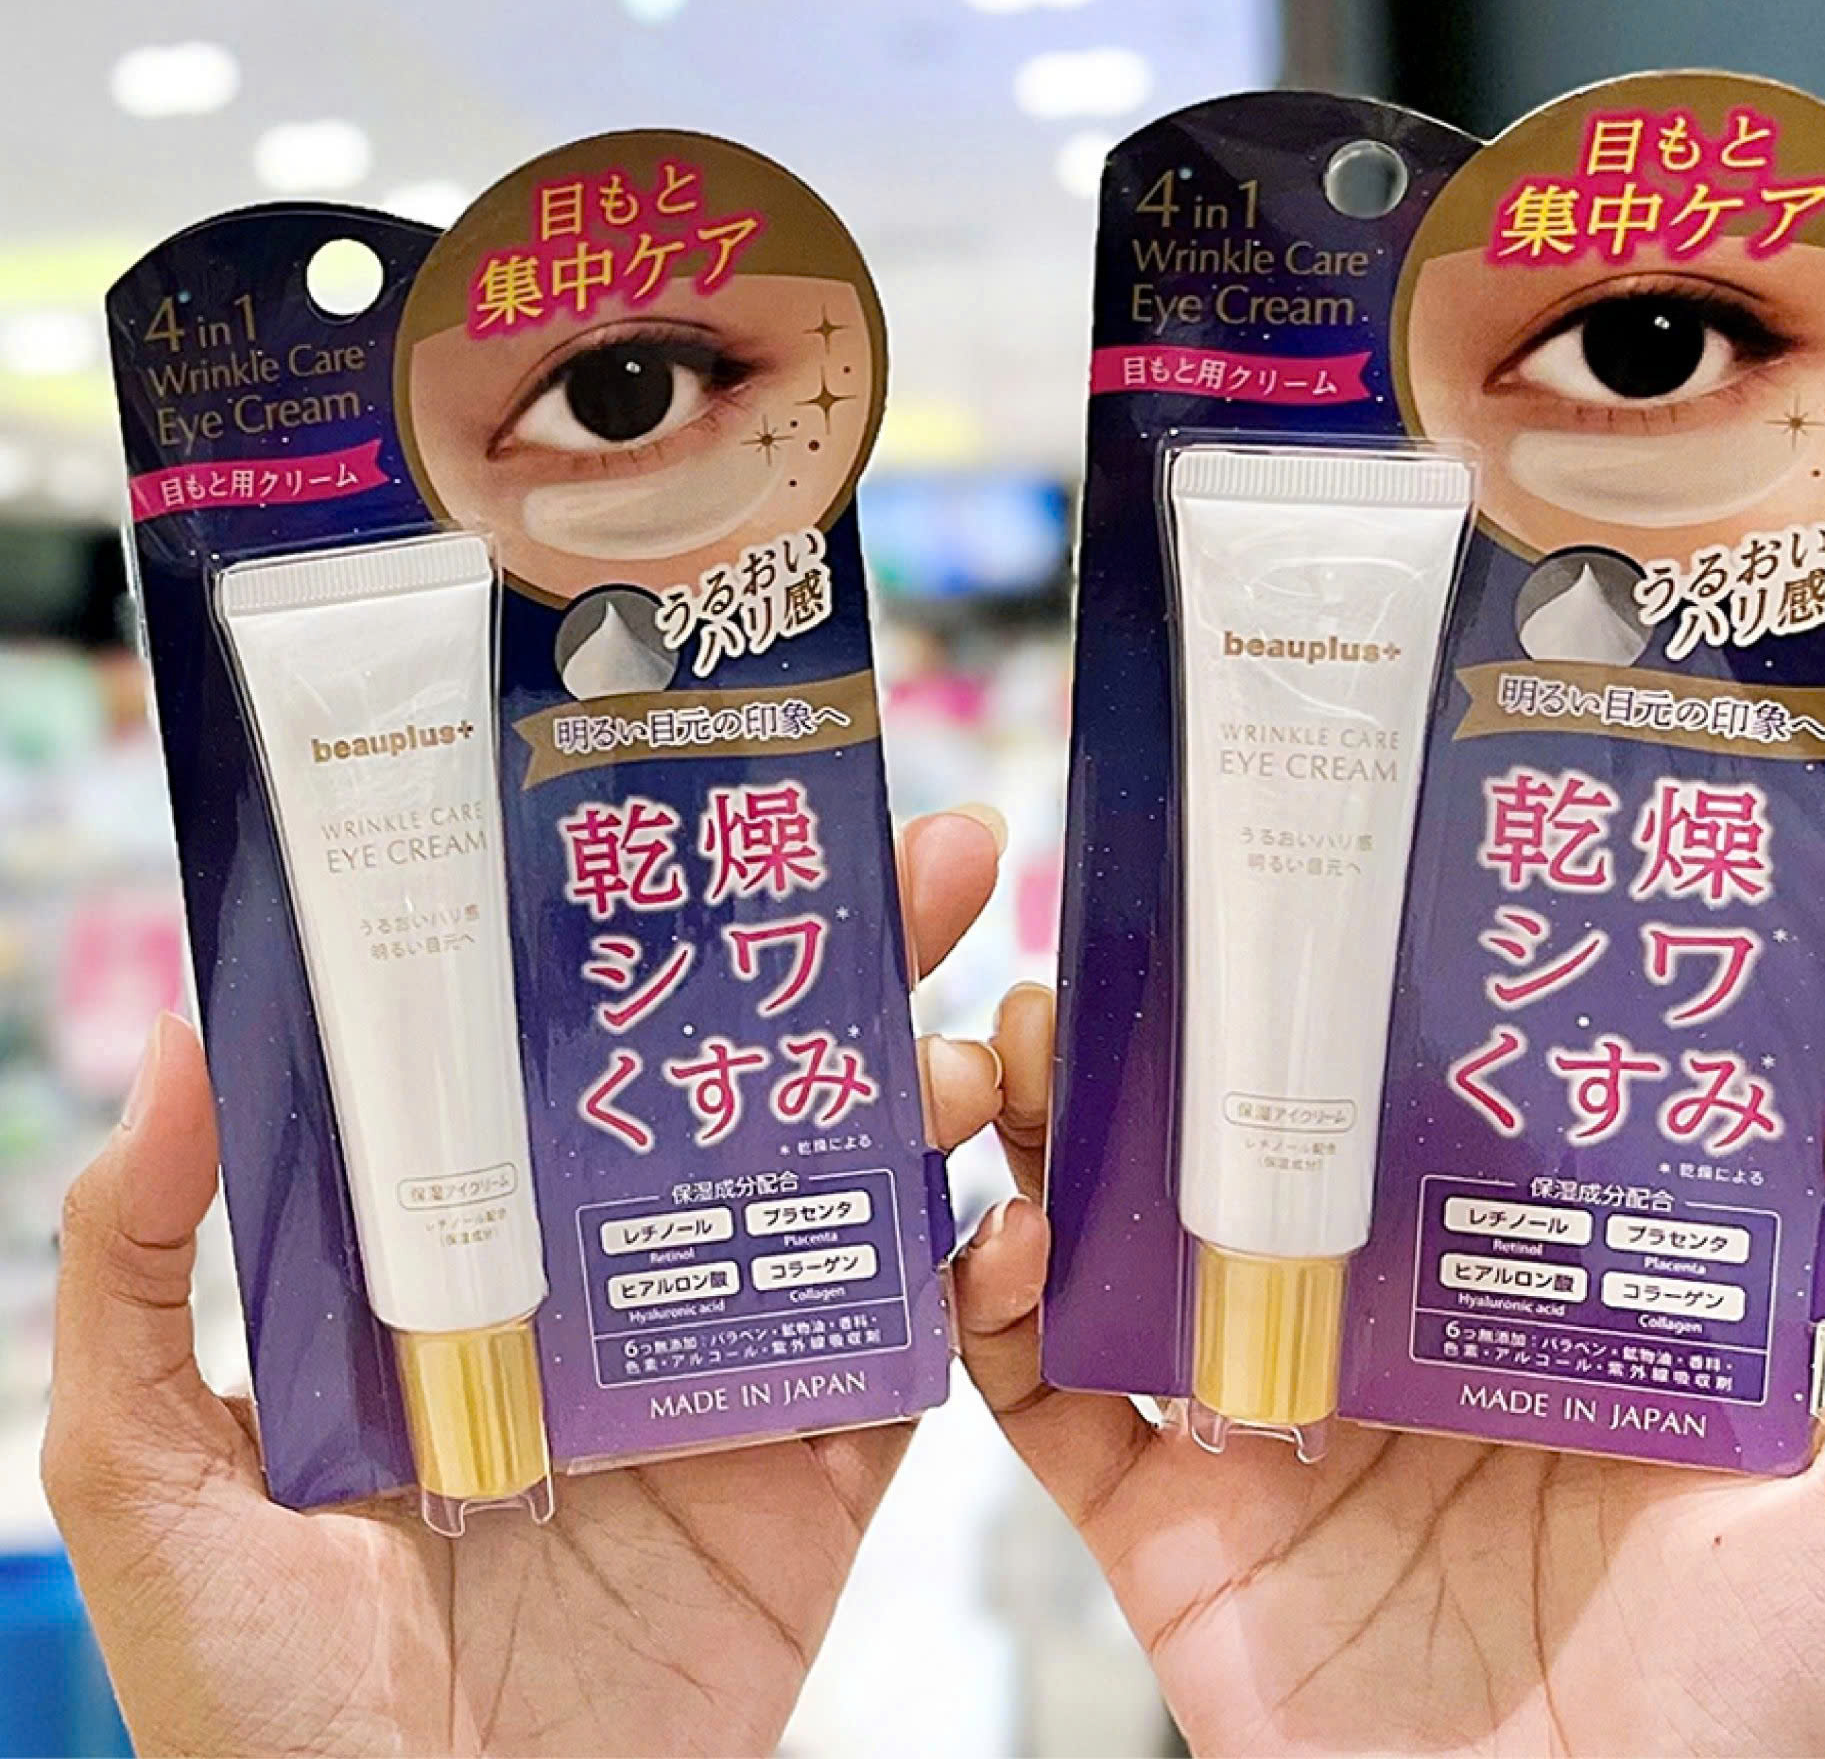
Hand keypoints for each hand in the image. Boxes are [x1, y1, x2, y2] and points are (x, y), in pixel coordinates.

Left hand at [44, 807, 1006, 1757]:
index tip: (742, 818)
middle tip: (950, 857)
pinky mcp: (821, 1478)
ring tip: (975, 1042)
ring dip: (938, 1094)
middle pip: (760, 1082)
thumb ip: (150, 1275)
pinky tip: (1009, 1213)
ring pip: (865, 1187)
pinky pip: (925, 1352)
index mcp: (488, 1253)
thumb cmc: (262, 1714)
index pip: (594, 1046)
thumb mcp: (155, 1479)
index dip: (672, 929)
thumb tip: (184, 1044)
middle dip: (862, 961)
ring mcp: (733, 1370)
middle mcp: (620, 1285)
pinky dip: (987, 1275)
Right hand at [962, 997, 1824, 1757]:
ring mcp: (1269, 1439)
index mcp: (1519, 1301)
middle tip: (1120, 952)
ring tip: (1025, 1054)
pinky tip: (995, 1244)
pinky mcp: (1182, 1543)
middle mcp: (1381, 1348)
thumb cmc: (1790, 1732)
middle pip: (1245, 1160)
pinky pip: (1058, 1417)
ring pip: (1130, 1254)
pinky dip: (997, 1326)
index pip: (1411, 1113)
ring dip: (1057, 1146)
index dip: (1339, 1005)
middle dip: (1166, 1053)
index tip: (1290, 899)